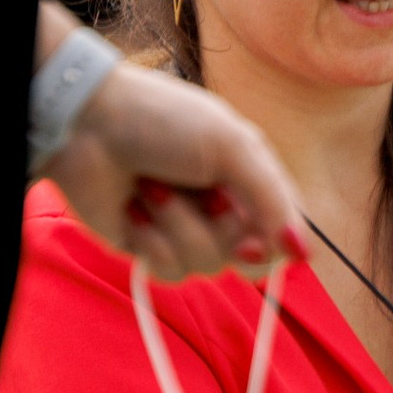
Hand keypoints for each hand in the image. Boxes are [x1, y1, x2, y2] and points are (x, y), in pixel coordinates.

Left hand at [45, 53, 303, 280]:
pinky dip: (152, 239)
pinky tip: (134, 207)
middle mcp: (222, 208)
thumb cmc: (162, 121)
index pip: (284, 233)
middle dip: (223, 230)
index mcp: (249, 179)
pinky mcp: (150, 248)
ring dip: (179, 225)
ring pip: (207, 266)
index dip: (276, 244)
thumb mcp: (233, 146)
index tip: (256, 239)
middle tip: (208, 197)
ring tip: (153, 187)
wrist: (87, 124)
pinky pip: (169, 270)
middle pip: (250, 259)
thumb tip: (304, 254)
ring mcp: (186, 229)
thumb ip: (274, 200)